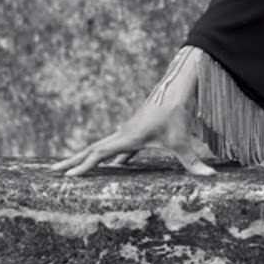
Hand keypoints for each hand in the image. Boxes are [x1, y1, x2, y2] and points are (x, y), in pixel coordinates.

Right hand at [52, 46, 217, 178]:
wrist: (178, 86)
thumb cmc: (178, 112)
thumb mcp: (184, 140)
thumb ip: (194, 162)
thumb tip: (211, 178)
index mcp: (128, 137)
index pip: (99, 154)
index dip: (83, 166)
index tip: (67, 177)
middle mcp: (123, 133)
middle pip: (93, 149)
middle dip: (73, 161)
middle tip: (52, 172)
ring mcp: (128, 131)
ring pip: (102, 146)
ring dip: (87, 157)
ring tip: (71, 168)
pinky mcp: (137, 130)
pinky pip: (117, 145)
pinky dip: (108, 155)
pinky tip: (112, 164)